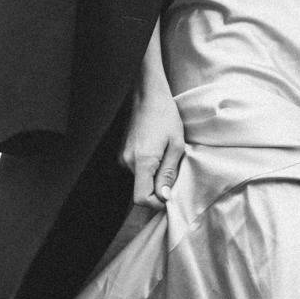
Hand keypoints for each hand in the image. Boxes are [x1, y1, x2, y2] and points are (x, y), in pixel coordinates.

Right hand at [119, 82, 184, 209]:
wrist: (148, 95)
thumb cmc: (165, 116)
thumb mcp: (176, 145)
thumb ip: (169, 173)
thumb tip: (165, 197)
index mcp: (142, 161)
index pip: (141, 198)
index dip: (157, 203)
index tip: (170, 194)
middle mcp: (127, 162)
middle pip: (141, 191)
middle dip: (158, 188)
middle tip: (174, 171)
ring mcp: (122, 157)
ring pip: (139, 180)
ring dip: (154, 177)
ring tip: (166, 156)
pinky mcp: (123, 153)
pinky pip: (136, 170)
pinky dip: (148, 169)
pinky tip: (157, 152)